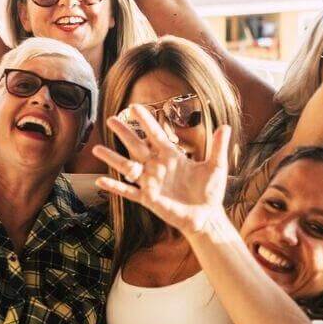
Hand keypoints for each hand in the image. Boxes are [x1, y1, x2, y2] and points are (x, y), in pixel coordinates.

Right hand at [93, 106, 231, 235]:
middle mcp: (158, 167)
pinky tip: (100, 181)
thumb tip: (226, 126)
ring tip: (97, 149)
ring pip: (127, 167)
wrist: (206, 216)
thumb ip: (218, 147)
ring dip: (113, 158)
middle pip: (137, 146)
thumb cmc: (210, 192)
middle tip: (111, 119)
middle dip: (124, 133)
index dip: (146, 120)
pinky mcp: (148, 199)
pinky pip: (128, 192)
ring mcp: (151, 183)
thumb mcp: (216, 167)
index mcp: (172, 156)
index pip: (156, 134)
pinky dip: (115, 187)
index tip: (135, 107)